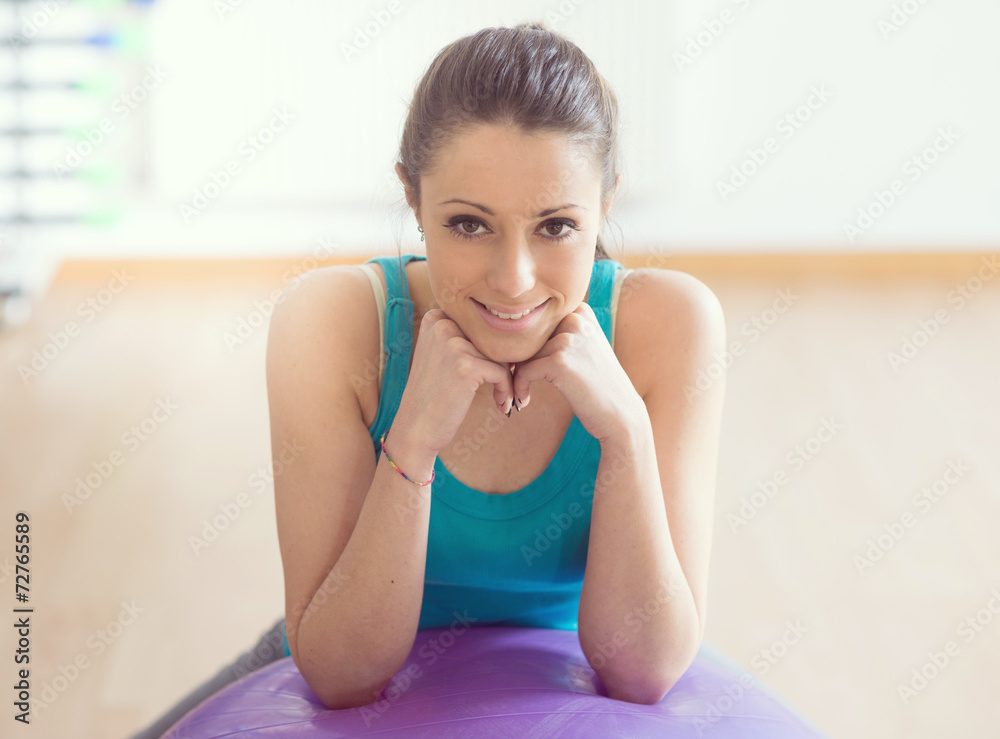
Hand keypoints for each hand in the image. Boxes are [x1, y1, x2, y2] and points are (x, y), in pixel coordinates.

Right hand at [396, 308, 514, 456]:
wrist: (415, 429)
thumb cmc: (432, 395)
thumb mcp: (440, 355)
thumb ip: (464, 337)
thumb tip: (507, 333)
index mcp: (435, 319)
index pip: (479, 324)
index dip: (490, 347)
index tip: (492, 370)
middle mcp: (442, 326)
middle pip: (491, 338)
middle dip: (502, 362)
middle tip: (502, 385)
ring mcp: (453, 345)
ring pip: (500, 355)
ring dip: (506, 378)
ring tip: (501, 397)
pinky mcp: (466, 366)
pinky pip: (502, 372)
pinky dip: (505, 390)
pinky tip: (500, 405)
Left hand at [511, 302, 640, 443]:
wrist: (621, 413)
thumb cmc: (598, 384)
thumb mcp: (584, 346)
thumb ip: (560, 332)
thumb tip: (517, 329)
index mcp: (580, 312)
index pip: (537, 322)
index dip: (526, 345)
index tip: (524, 366)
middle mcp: (575, 319)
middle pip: (527, 337)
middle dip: (519, 360)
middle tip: (520, 382)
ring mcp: (568, 339)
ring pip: (523, 355)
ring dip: (518, 377)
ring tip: (523, 394)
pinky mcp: (559, 361)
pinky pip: (523, 371)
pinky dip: (520, 388)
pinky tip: (524, 401)